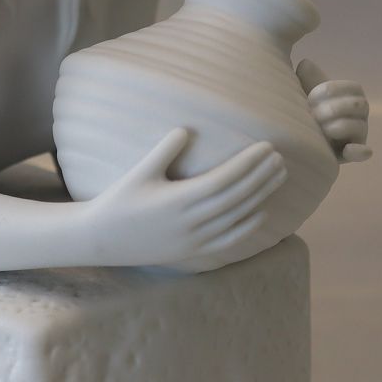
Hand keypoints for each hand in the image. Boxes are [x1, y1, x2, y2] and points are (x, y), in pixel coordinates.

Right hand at [82, 128, 286, 267]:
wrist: (101, 239)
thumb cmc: (119, 200)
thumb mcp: (139, 172)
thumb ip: (164, 151)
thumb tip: (186, 129)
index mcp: (178, 200)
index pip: (225, 179)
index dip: (248, 164)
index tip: (267, 147)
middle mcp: (191, 222)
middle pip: (237, 197)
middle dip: (261, 177)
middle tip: (280, 158)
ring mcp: (193, 240)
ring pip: (237, 218)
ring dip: (261, 197)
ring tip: (279, 177)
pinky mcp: (192, 252)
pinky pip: (228, 241)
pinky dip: (248, 227)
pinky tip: (262, 212)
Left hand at [296, 58, 371, 162]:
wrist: (303, 134)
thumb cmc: (309, 106)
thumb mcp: (306, 89)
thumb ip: (307, 76)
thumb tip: (305, 63)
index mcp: (353, 95)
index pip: (353, 88)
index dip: (330, 90)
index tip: (311, 97)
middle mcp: (360, 114)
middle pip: (358, 105)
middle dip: (333, 108)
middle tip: (312, 114)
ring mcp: (358, 134)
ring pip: (359, 127)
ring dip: (338, 127)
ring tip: (320, 130)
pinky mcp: (352, 153)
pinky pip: (363, 153)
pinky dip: (359, 152)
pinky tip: (348, 149)